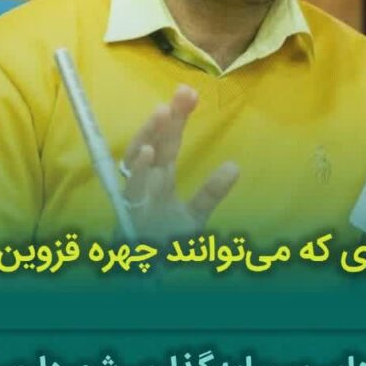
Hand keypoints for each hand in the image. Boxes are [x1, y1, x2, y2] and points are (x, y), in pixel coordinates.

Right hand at [121, 85, 239, 241]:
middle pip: (154, 141)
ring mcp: (136, 195)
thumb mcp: (194, 215)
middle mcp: (145, 181)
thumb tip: (234, 165)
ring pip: (137, 158)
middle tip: (183, 91)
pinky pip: (133, 190)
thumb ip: (210, 192)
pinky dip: (140, 172)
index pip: (168, 140)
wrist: (148, 274)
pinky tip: (149, 153)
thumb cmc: (164, 242)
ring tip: (162, 112)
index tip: (190, 91)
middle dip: (165, 117)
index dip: (178, 116)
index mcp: (159, 176)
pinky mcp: (130, 215)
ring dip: (148, 135)